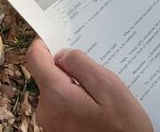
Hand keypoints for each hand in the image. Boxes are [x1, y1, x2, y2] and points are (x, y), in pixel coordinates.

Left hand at [25, 39, 153, 131]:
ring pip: (58, 92)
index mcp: (56, 94)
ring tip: (102, 95)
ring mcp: (51, 124)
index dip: (45, 43)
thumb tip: (62, 54)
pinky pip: (64, 108)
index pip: (35, 57)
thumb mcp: (109, 87)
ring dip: (76, 87)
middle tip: (96, 70)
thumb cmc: (124, 128)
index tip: (58, 36)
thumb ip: (82, 65)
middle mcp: (46, 110)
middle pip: (49, 75)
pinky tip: (99, 109)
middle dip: (69, 69)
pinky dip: (78, 102)